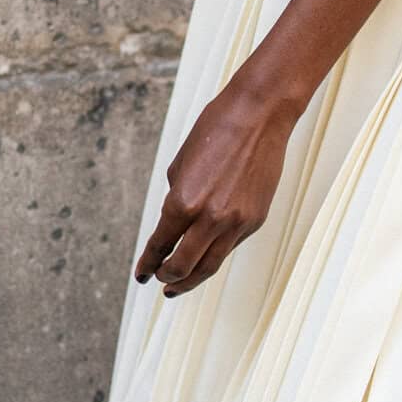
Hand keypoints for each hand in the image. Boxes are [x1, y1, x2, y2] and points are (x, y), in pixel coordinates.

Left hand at [134, 64, 301, 297]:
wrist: (260, 115)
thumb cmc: (216, 130)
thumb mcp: (182, 165)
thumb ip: (178, 199)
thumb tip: (176, 225)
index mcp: (183, 201)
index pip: (160, 245)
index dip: (147, 263)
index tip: (141, 274)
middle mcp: (210, 218)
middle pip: (183, 266)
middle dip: (167, 276)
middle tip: (159, 280)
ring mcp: (236, 222)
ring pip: (209, 266)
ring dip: (190, 280)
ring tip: (178, 285)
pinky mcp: (255, 220)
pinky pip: (229, 246)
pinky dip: (214, 254)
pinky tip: (206, 254)